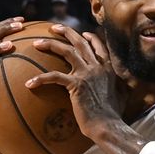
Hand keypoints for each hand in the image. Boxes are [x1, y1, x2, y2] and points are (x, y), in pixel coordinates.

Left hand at [26, 24, 126, 140]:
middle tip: (53, 27)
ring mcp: (87, 74)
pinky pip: (54, 76)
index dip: (90, 37)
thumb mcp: (122, 96)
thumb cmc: (114, 116)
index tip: (82, 34)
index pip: (98, 46)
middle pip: (80, 42)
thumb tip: (125, 85)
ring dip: (50, 44)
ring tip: (36, 43)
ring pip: (66, 51)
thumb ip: (121, 86)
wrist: (108, 126)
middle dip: (66, 31)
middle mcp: (98, 67)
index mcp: (108, 68)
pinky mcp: (76, 85)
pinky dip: (41, 79)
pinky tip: (29, 83)